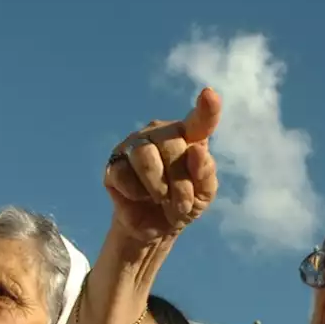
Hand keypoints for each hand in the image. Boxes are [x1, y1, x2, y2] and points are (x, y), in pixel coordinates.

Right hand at [104, 88, 221, 244]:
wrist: (157, 228)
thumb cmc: (184, 204)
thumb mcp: (204, 195)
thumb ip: (206, 173)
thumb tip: (197, 151)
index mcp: (188, 137)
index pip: (199, 121)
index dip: (206, 109)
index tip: (210, 95)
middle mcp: (160, 134)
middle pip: (171, 145)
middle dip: (180, 182)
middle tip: (182, 204)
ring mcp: (134, 146)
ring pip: (145, 157)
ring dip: (159, 188)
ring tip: (162, 201)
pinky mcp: (114, 164)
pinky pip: (124, 175)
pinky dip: (136, 194)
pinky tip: (139, 197)